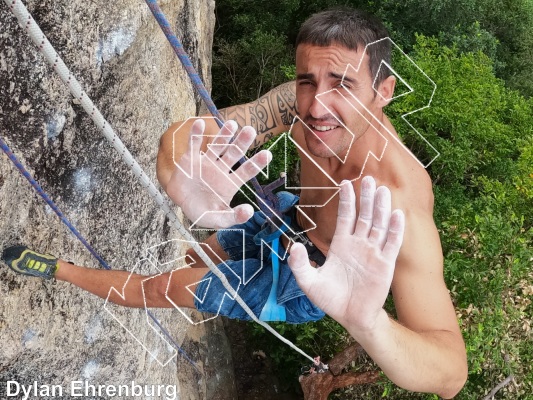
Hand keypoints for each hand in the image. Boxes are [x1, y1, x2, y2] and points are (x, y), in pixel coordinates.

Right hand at [166, 119, 271, 228]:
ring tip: (232, 123)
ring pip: (217, 146)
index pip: (247, 171)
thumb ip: (234, 217)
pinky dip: (195, 134)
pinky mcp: (190, 160)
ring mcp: (206, 162)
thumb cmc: (203, 212)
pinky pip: (193, 145)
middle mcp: (221, 169)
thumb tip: (250, 211)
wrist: (181, 206)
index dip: (257, 163)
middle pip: (234, 153)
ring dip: (224, 135)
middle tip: (250, 130)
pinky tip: (199, 123)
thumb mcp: (219, 220)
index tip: (268, 154)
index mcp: (231, 183)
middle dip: (242, 142)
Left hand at [288, 176, 404, 331]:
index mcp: (341, 245)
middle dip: (366, 198)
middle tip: (369, 179)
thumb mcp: (309, 282)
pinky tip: (397, 214)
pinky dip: (395, 229)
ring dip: (381, 208)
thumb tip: (294, 246)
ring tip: (383, 190)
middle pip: (364, 216)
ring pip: (378, 225)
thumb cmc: (330, 299)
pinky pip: (391, 244)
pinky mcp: (385, 264)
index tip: (345, 182)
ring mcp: (373, 253)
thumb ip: (300, 265)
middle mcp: (358, 244)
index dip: (346, 200)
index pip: (345, 217)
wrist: (351, 317)